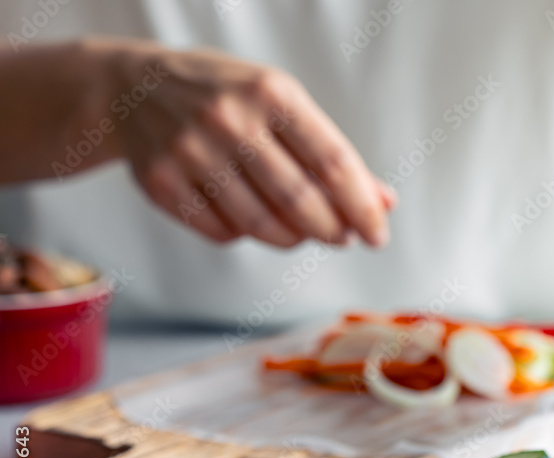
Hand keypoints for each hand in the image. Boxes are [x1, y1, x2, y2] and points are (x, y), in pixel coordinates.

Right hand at [96, 39, 394, 246]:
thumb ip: (333, 154)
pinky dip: (247, 235)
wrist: (134, 88)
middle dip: (331, 230)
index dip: (362, 207)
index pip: (333, 162)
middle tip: (342, 237)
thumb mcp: (283, 104)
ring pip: (262, 225)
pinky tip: (251, 218)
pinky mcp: (161, 183)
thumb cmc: (228, 98)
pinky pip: (223, 233)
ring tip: (302, 231)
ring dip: (294, 238)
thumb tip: (384, 202)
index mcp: (272, 93)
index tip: (377, 234)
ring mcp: (190, 152)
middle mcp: (229, 119)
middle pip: (300, 200)